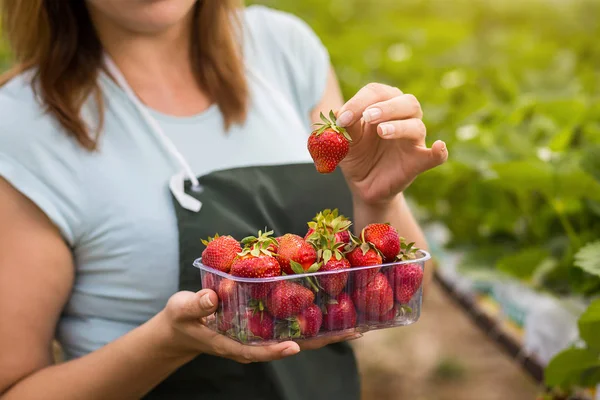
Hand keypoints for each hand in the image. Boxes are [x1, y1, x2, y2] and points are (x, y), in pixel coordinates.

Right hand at [157, 289, 359, 363]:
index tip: (295, 346)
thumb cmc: (182, 319)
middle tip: (352, 332)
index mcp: (234, 344)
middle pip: (291, 345)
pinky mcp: (264, 324)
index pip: (258, 351)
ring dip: (323, 330)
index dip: (277, 350)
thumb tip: (214, 296)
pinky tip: (328, 306)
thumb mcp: (183, 310)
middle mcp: (253, 342)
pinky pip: (289, 323)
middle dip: (320, 340)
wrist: (184, 325)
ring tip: (354, 321)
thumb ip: (197, 305)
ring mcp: (260, 334)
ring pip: (296, 335)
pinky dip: (309, 317)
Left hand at [335, 83, 447, 204]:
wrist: (363, 184)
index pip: (377, 92)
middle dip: (386, 107)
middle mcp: (403, 118)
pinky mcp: (418, 162)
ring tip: (382, 131)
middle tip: (368, 117)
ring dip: (400, 126)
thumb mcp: (345, 139)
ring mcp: (413, 140)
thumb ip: (346, 127)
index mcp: (384, 105)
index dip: (359, 102)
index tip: (342, 119)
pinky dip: (439, 152)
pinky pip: (435, 156)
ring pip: (416, 125)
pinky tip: (439, 147)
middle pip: (406, 102)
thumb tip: (340, 115)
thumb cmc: (357, 154)